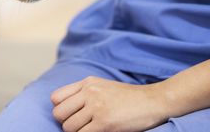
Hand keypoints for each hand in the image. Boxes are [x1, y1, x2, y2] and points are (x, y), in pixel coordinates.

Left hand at [51, 76, 168, 131]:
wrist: (153, 101)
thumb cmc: (128, 97)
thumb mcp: (103, 86)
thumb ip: (84, 93)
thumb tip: (62, 107)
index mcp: (87, 83)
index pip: (55, 98)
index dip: (60, 110)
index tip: (71, 115)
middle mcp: (89, 92)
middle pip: (59, 114)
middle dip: (66, 123)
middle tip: (80, 126)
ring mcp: (96, 107)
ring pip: (69, 127)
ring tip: (91, 130)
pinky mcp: (104, 123)